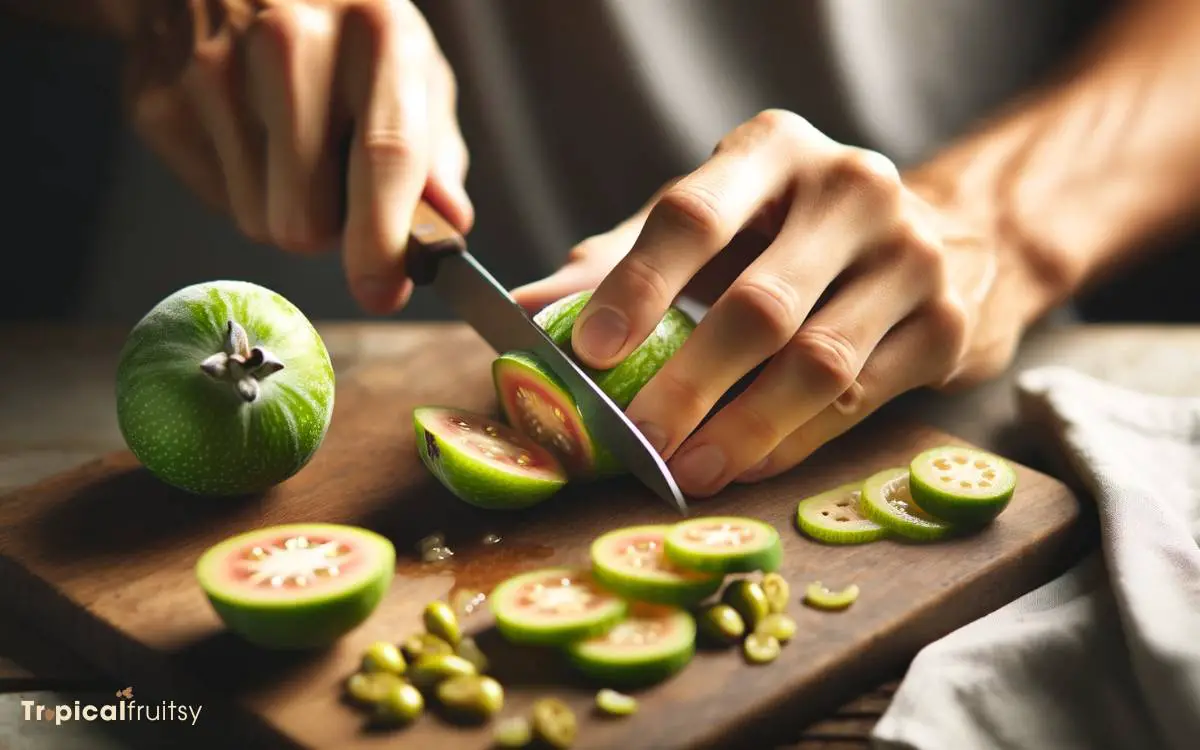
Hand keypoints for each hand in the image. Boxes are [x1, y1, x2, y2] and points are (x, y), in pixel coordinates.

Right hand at [124, 0, 471, 312]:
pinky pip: (216, 200)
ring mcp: (212, 70)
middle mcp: (289, 44)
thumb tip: (449, 225)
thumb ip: (436, 152)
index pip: (384, 156)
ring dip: (285, 207)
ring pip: (260, 223)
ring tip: (289, 138)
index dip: (382, 242)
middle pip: (306, 222)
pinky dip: (240, 183)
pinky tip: (245, 126)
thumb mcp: (410, 67)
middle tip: (336, 178)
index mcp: (375, 34)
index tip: (383, 292)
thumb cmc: (342, 30)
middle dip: (330, 229)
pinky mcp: (158, 101)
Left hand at [514, 110, 1021, 497]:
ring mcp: (912, 254)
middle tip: (634, 442)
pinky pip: (861, 399)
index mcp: (774, 150)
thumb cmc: (794, 231)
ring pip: (818, 362)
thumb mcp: (716, 221)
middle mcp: (853, 187)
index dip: (636, 288)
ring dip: (742, 429)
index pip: (693, 215)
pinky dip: (795, 442)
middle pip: (759, 304)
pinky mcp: (948, 322)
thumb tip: (527, 311)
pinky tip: (746, 466)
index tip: (587, 353)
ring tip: (685, 471)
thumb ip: (624, 261)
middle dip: (687, 385)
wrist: (948, 232)